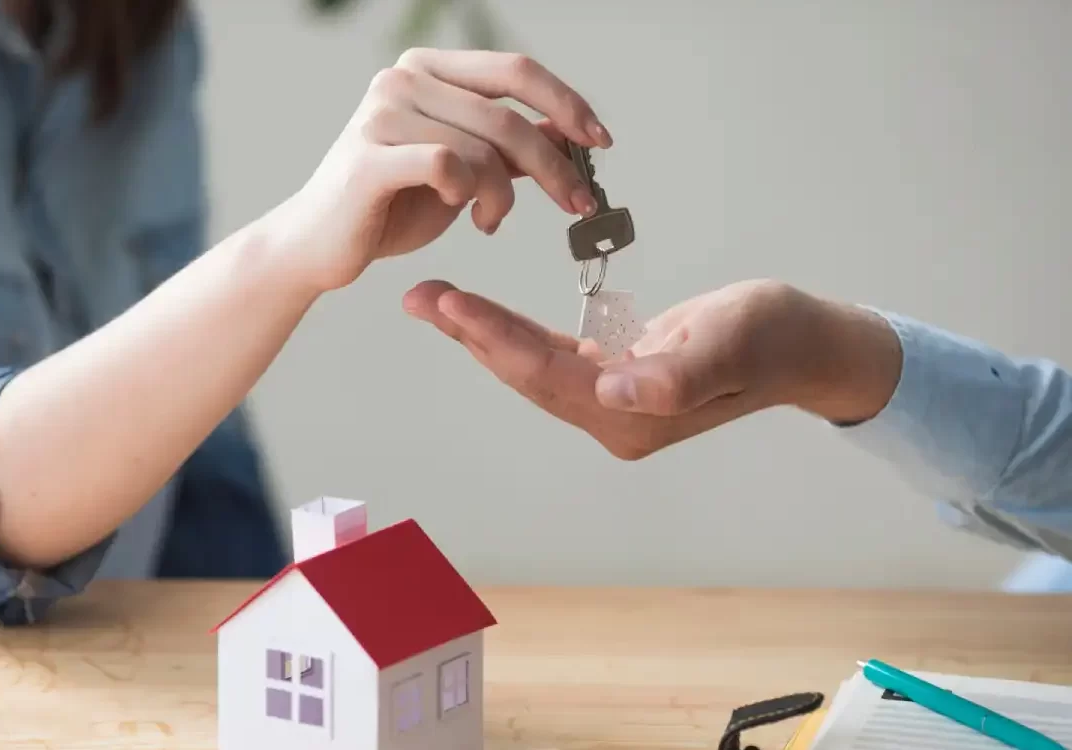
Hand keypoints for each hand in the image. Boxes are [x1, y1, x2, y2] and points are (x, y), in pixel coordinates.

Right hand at [259, 48, 612, 293]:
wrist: (318, 246)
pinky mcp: (369, 159)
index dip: (566, 103)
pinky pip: (449, 167)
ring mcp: (381, 115)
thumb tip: (568, 133)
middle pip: (508, 115)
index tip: (600, 141)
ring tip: (491, 220)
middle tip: (578, 203)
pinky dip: (471, 195)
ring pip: (483, 149)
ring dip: (505, 196)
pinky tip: (465, 214)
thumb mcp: (462, 170)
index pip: (514, 71)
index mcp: (426, 69)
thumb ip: (506, 148)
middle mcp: (401, 80)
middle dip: (555, 166)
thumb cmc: (388, 206)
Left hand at [403, 279, 902, 459]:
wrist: (805, 345)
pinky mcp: (615, 379)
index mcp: (632, 415)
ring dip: (481, 333)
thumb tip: (617, 391)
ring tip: (434, 299)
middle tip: (417, 296)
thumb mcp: (733, 342)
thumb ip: (679, 373)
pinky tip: (480, 314)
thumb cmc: (775, 336)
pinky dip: (513, 332)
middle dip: (469, 334)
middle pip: (525, 374)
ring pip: (530, 365)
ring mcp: (612, 403)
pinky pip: (550, 356)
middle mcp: (613, 417)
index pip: (546, 374)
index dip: (494, 338)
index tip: (448, 303)